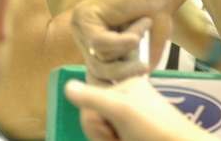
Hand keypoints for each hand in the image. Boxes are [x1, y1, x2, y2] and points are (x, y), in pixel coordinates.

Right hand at [65, 77, 213, 140]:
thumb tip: (66, 86)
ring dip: (106, 140)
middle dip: (101, 133)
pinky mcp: (127, 135)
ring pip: (98, 132)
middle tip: (121, 137)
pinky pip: (106, 137)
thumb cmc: (154, 128)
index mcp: (123, 86)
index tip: (111, 124)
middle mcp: (123, 100)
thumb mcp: (122, 110)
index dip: (94, 119)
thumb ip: (93, 98)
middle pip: (92, 118)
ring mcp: (126, 120)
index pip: (88, 99)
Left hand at [71, 0, 171, 82]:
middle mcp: (82, 34)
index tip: (132, 85)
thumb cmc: (154, 16)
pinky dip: (124, 38)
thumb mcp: (145, 52)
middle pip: (96, 69)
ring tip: (143, 27)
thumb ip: (134, 70)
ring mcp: (80, 24)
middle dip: (123, 72)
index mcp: (92, 44)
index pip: (94, 75)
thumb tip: (127, 92)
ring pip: (99, 57)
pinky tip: (140, 24)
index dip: (113, 83)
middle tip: (143, 67)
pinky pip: (100, 42)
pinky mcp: (84, 15)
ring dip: (127, 48)